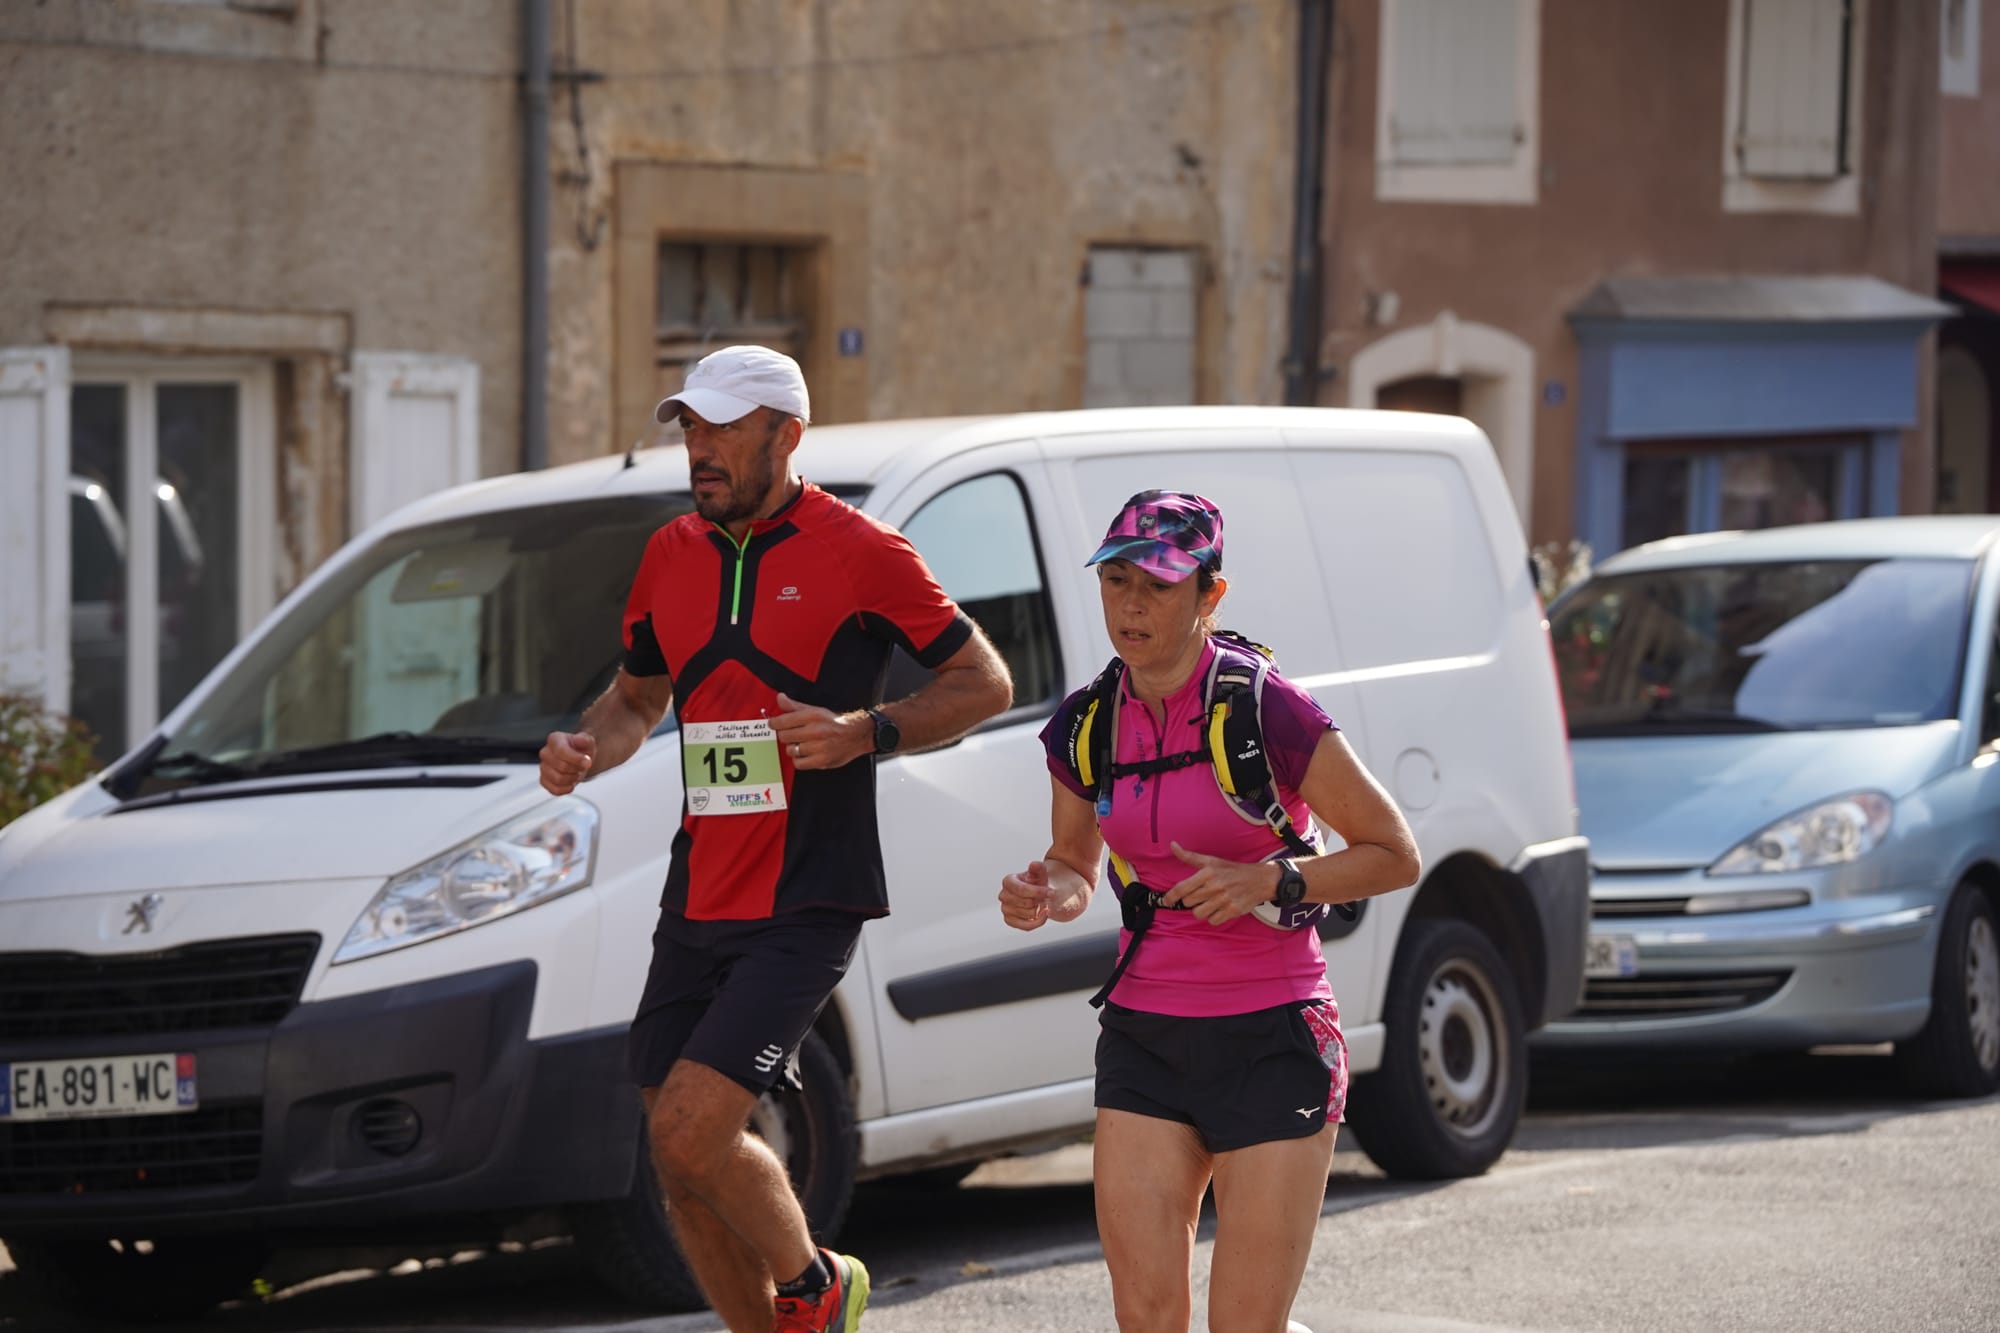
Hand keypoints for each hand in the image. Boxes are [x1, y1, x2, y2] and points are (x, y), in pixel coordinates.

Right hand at [540, 730, 594, 794]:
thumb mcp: (588, 741)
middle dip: (577, 769)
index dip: (576, 759)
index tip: (587, 762)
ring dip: (572, 779)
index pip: (561, 751)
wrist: (579, 760)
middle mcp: (545, 753)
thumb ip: (585, 740)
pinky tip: (571, 782)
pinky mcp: (544, 781)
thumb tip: (579, 740)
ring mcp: (543, 767)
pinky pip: (555, 790)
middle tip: (582, 766)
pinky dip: (567, 789)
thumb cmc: (581, 750)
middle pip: (561, 767)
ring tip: (576, 773)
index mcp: (554, 739)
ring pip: (558, 779)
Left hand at [770, 692, 871, 769]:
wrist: (857, 734)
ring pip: (790, 750)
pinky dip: (799, 759)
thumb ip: (795, 706)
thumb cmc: (835, 723)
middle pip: (784, 736)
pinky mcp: (822, 761)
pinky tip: (804, 754)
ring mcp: (819, 747)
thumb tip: (780, 698)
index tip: (774, 724)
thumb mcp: (816, 710)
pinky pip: (799, 763)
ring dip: (792, 747)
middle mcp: (816, 731)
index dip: (774, 723)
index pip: (782, 721)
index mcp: (813, 716)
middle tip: (791, 734)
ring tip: (800, 744)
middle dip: (785, 735)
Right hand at [999, 861, 1054, 930]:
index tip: (1052, 892)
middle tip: (1043, 896)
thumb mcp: (1040, 873)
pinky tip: (1044, 914)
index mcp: (1008, 881)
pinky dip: (1038, 922)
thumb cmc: (1038, 882)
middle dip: (1039, 900)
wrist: (1038, 893)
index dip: (1038, 892)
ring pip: (1029, 914)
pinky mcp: (1009, 921)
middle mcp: (1003, 895)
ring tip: (1039, 903)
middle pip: (1027, 903)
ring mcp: (1005, 909)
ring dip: (1039, 909)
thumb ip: (1038, 868)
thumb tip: (1034, 865)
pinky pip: (1026, 926)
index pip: (1021, 889)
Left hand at [1160, 842, 1283, 924]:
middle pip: (1189, 902)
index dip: (1171, 896)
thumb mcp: (1211, 861)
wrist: (1260, 880)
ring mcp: (1224, 899)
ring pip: (1199, 914)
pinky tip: (1220, 908)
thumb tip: (1172, 845)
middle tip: (1202, 895)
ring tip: (1211, 902)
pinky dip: (1214, 917)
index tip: (1166, 901)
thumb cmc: (1232, 870)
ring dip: (1202, 910)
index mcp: (1208, 872)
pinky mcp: (1233, 910)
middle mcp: (1215, 886)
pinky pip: (1213, 921)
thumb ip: (1189, 856)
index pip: (1182, 888)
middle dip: (1192, 900)